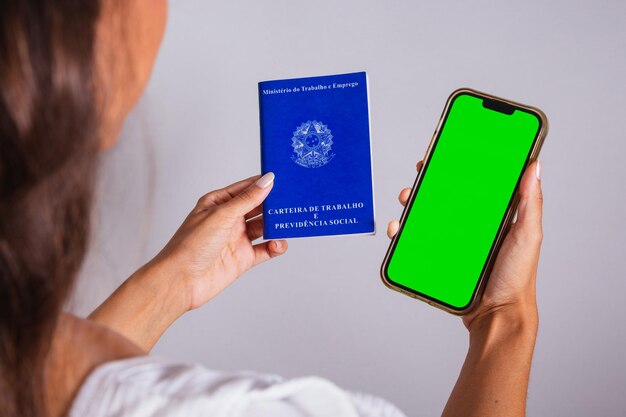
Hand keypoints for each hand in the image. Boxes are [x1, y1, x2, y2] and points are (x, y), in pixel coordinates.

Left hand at [146, 172, 286, 310]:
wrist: (181, 281)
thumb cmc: (191, 245)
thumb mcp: (222, 215)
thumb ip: (247, 199)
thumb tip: (266, 181)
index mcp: (218, 203)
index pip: (245, 189)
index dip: (263, 184)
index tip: (283, 178)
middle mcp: (228, 220)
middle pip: (257, 207)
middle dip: (273, 204)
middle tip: (292, 200)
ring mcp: (236, 239)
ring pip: (263, 228)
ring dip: (276, 225)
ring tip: (289, 221)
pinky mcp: (242, 258)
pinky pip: (265, 250)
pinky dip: (275, 246)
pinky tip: (279, 243)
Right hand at [387, 160, 542, 330]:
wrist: (496, 314)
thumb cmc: (517, 277)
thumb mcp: (528, 234)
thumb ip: (530, 202)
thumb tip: (534, 165)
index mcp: (492, 215)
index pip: (474, 182)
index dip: (459, 164)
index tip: (446, 149)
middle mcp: (471, 225)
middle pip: (445, 195)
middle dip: (429, 181)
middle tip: (420, 173)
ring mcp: (452, 241)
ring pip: (426, 215)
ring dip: (412, 203)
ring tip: (406, 198)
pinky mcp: (437, 256)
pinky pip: (416, 240)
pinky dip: (403, 232)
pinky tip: (398, 229)